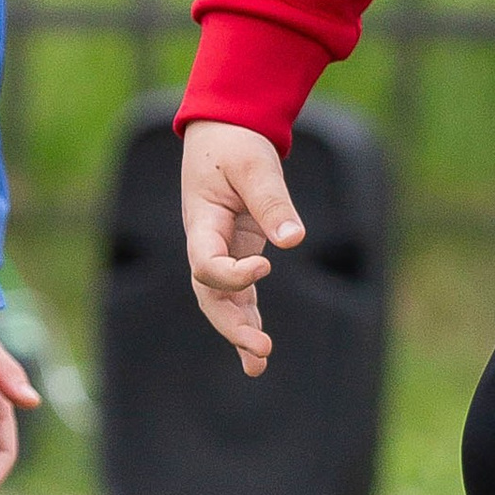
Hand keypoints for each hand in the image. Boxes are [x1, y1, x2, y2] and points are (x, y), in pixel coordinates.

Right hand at [180, 119, 305, 378]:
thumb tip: (293, 241)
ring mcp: (221, 253)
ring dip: (239, 333)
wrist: (226, 130)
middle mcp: (206, 244)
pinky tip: (260, 355)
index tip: (266, 266)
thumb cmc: (236, 143)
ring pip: (223, 303)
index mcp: (201, 222)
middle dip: (232, 325)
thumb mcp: (255, 164)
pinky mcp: (238, 256)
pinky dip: (248, 324)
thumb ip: (272, 202)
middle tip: (262, 348)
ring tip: (259, 364)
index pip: (206, 264)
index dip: (233, 274)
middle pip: (210, 295)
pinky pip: (240, 297)